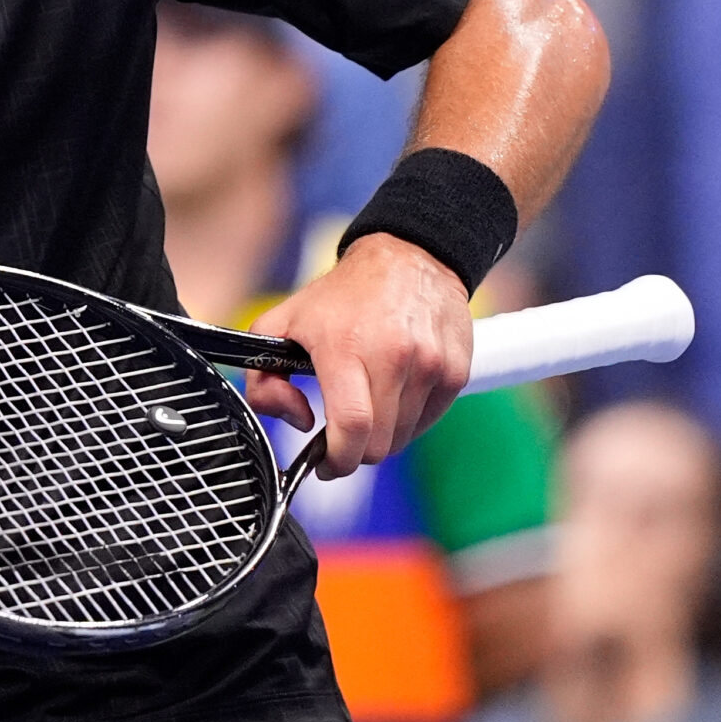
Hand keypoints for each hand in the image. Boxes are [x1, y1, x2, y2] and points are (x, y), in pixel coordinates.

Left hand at [245, 233, 470, 475]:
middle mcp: (394, 357)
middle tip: (341, 437)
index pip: (351, 425)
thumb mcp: (282, 323)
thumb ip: (265, 380)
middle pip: (378, 444)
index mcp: (346, 347)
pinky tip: (393, 394)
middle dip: (354, 452)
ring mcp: (430, 366)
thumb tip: (299, 420)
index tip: (324, 464)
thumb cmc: (342, 296)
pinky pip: (428, 422)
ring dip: (381, 436)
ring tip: (367, 406)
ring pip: (403, 438)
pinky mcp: (455, 372)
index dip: (336, 459)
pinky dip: (407, 421)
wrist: (410, 257)